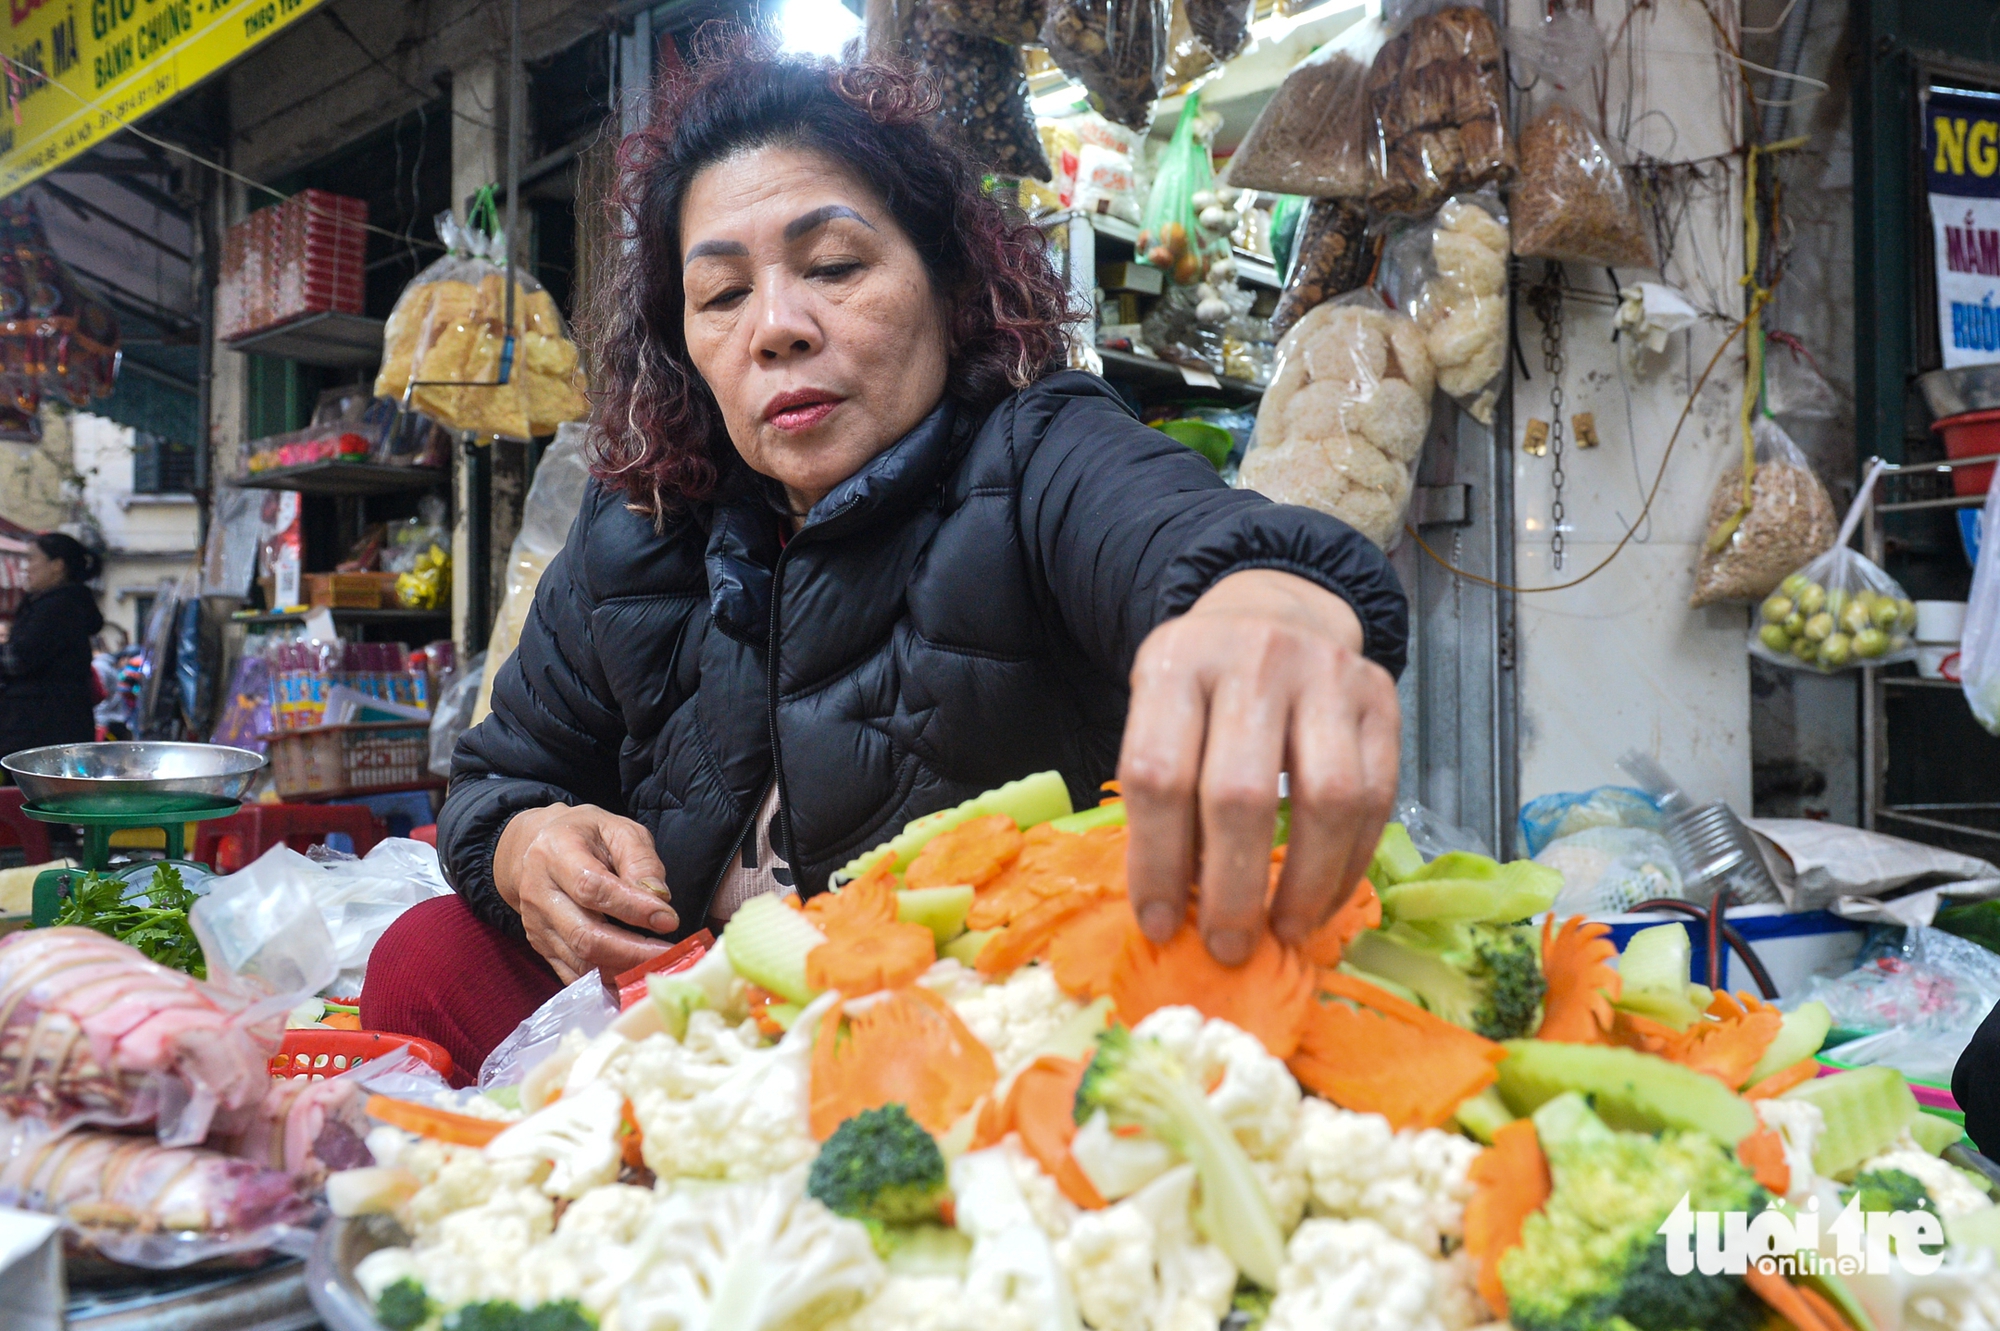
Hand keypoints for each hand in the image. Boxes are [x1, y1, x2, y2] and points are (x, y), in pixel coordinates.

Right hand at [492, 803, 678, 983]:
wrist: (536, 848)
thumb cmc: (585, 836)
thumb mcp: (618, 830)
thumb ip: (641, 860)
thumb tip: (660, 898)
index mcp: (557, 854)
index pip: (593, 889)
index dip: (633, 908)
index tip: (669, 919)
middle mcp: (539, 893)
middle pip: (584, 935)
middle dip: (632, 952)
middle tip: (670, 955)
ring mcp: (537, 925)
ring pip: (580, 962)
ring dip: (622, 972)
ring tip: (658, 969)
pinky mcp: (541, 947)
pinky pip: (572, 976)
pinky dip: (605, 985)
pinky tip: (634, 982)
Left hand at [1119, 569, 1399, 964]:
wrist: (1275, 613)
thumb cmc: (1204, 687)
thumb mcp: (1159, 713)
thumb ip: (1162, 795)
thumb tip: (1176, 912)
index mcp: (1174, 665)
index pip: (1158, 775)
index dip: (1157, 862)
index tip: (1160, 924)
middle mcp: (1252, 660)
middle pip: (1240, 794)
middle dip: (1233, 889)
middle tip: (1227, 948)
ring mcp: (1324, 675)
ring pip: (1327, 798)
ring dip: (1307, 884)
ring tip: (1283, 932)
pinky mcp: (1380, 697)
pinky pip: (1376, 798)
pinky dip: (1350, 864)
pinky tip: (1323, 900)